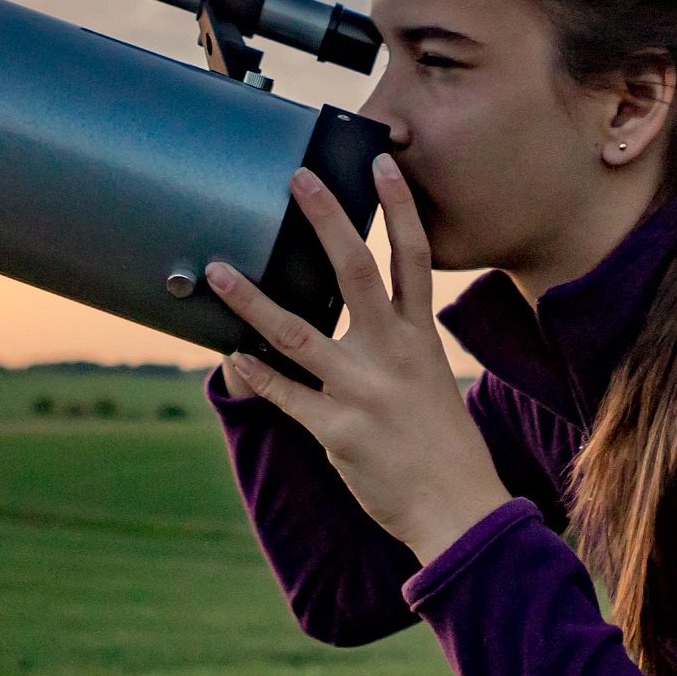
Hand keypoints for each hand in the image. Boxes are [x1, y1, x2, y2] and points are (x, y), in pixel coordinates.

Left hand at [209, 154, 511, 566]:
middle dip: (327, 221)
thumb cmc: (442, 444)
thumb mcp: (430, 381)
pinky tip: (231, 354)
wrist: (458, 510)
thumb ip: (398, 345)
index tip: (382, 165)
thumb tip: (359, 314)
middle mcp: (392, 355)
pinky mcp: (338, 431)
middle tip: (298, 179)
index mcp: (420, 339)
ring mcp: (362, 392)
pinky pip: (285, 394)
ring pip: (297, 332)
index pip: (413, 258)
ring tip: (218, 270)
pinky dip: (256, 373)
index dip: (399, 208)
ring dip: (252, 299)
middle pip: (356, 271)